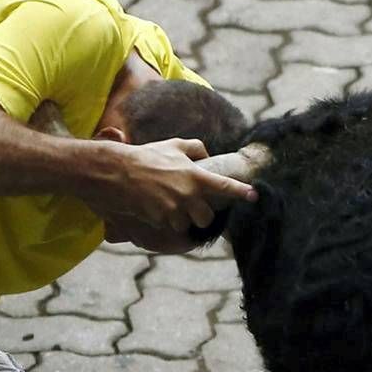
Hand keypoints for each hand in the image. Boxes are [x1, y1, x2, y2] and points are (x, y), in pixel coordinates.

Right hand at [86, 138, 256, 232]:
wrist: (118, 172)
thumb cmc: (147, 156)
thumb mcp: (173, 145)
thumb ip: (195, 148)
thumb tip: (207, 156)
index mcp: (194, 176)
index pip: (224, 186)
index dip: (240, 192)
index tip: (254, 196)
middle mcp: (188, 195)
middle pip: (207, 217)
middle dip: (202, 215)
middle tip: (192, 205)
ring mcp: (174, 209)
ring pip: (187, 224)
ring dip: (182, 219)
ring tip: (169, 205)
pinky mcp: (160, 220)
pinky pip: (170, 226)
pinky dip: (167, 221)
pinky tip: (157, 209)